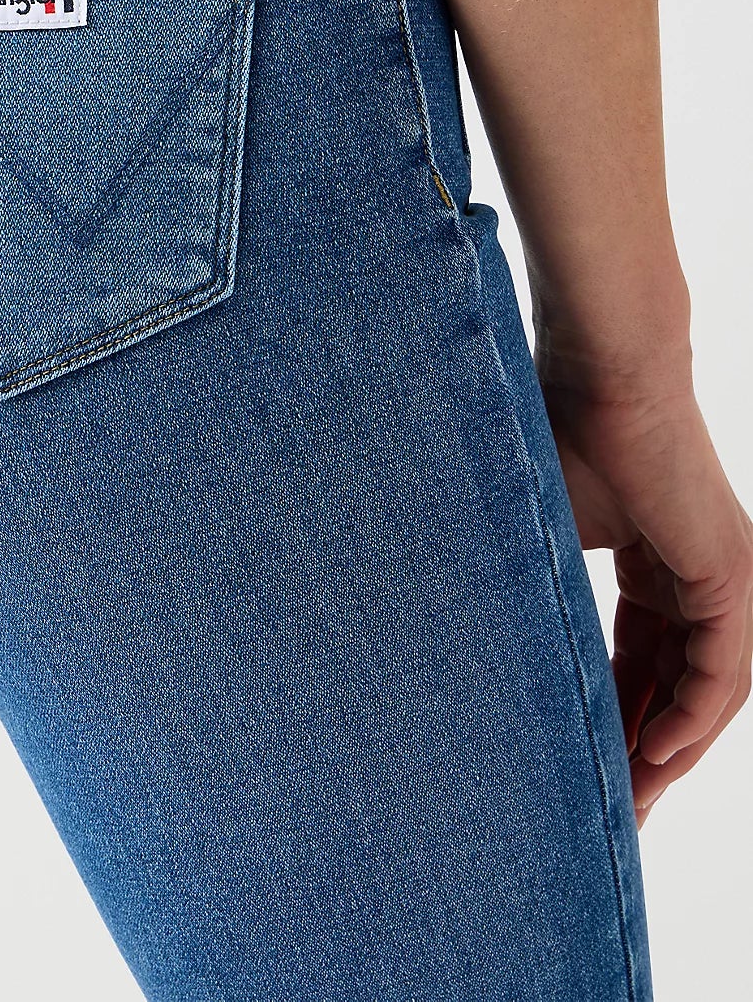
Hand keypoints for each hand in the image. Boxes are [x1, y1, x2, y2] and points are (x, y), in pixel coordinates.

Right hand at [538, 341, 752, 826]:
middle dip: (642, 750)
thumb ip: (534, 584)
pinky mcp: (733, 575)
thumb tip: (456, 630)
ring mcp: (726, 577)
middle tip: (609, 810)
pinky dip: (692, 717)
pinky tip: (656, 754)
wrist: (602, 369)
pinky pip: (722, 670)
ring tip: (630, 800)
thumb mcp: (543, 529)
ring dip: (669, 748)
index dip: (613, 715)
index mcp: (658, 563)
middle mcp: (701, 577)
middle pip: (677, 686)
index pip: (643, 661)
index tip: (580, 767)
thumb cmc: (557, 426)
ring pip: (705, 689)